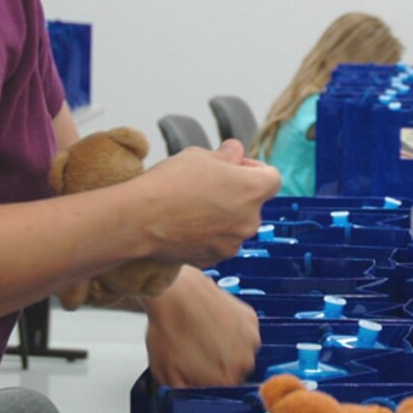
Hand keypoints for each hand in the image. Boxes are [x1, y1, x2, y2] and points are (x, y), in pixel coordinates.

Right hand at [140, 143, 278, 266]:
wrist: (140, 218)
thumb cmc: (171, 182)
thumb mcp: (201, 154)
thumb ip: (227, 155)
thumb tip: (236, 153)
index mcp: (253, 190)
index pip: (272, 177)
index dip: (253, 168)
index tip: (233, 166)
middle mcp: (250, 220)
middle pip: (253, 203)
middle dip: (237, 193)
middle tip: (208, 184)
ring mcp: (232, 244)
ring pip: (235, 225)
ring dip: (223, 215)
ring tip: (192, 205)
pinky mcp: (214, 259)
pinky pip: (218, 242)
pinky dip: (208, 234)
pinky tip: (185, 224)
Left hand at [145, 267, 260, 387]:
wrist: (176, 292)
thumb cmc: (169, 327)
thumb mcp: (165, 372)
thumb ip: (182, 394)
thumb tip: (188, 403)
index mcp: (224, 380)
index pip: (222, 394)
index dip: (207, 384)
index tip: (198, 374)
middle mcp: (244, 363)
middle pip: (234, 375)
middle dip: (219, 367)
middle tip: (199, 352)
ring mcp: (250, 339)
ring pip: (242, 354)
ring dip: (228, 349)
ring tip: (206, 336)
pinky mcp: (251, 319)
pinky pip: (245, 333)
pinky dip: (234, 331)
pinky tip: (215, 324)